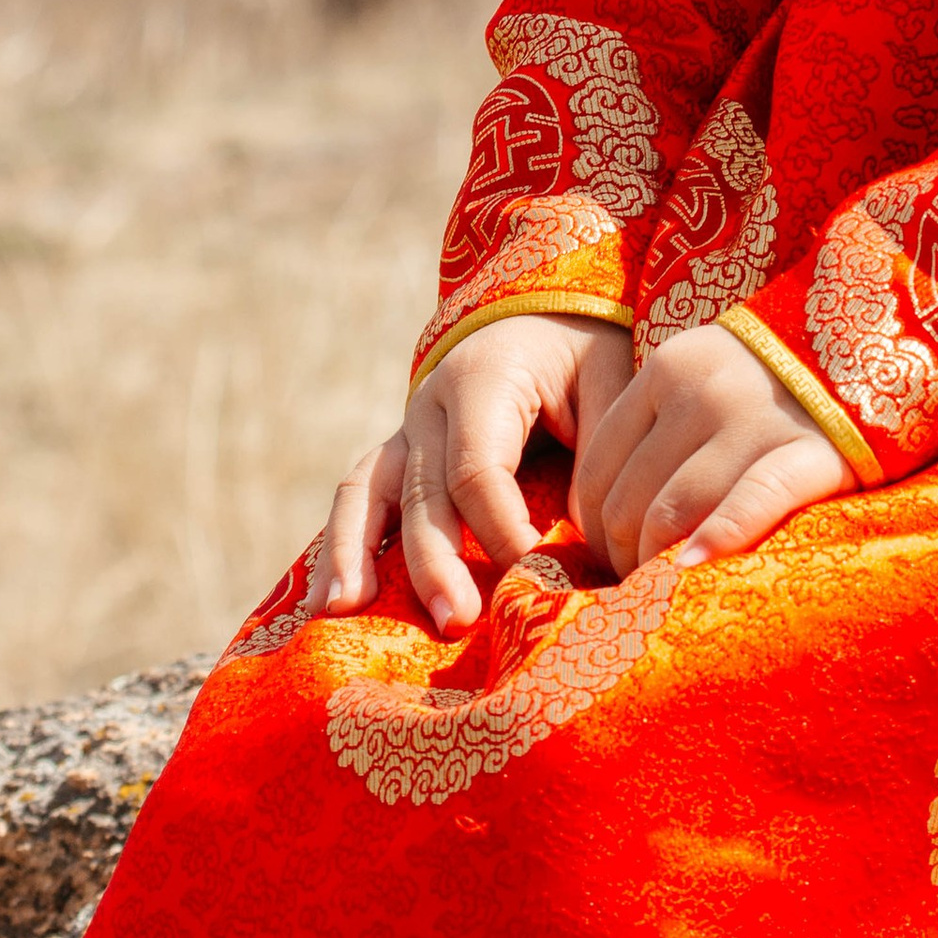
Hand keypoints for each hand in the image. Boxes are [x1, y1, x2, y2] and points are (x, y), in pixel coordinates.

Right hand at [312, 311, 633, 633]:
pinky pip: (358, 496)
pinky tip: (329, 599)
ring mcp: (406, 429)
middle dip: (437, 562)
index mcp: (482, 379)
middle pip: (423, 493)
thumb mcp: (608, 379)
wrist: (544, 315)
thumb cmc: (582, 354)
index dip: (504, 531)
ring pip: (369, 493)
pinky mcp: (398, 455)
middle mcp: (431, 404)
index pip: (479, 470)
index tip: (537, 577)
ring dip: (358, 555)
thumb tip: (585, 543)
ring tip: (347, 612)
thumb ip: (597, 454)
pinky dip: (340, 545)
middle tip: (459, 621)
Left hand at [572, 322, 850, 571]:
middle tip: (635, 584)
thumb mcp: (700, 374)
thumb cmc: (769, 377)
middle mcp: (702, 391)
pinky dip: (715, 540)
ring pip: (673, 513)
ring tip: (662, 591)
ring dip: (655, 566)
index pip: (597, 467)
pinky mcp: (809, 451)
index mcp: (668, 369)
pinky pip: (750, 502)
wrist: (864, 339)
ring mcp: (755, 419)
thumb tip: (599, 517)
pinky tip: (693, 569)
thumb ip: (655, 427)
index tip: (608, 555)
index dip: (592, 528)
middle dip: (622, 557)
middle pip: (629, 500)